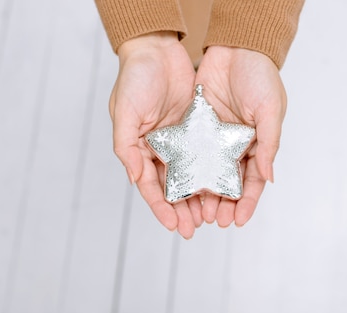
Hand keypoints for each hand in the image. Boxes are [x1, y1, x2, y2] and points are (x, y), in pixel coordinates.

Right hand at [110, 32, 201, 238]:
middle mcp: (159, 149)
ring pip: (190, 175)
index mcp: (139, 149)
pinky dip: (211, 172)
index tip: (172, 225)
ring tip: (210, 217)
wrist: (157, 48)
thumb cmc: (134, 79)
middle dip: (181, 210)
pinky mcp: (195, 128)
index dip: (160, 208)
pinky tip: (221, 187)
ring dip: (198, 197)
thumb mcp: (124, 112)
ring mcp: (178, 140)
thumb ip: (126, 147)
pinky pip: (206, 155)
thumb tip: (135, 178)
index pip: (150, 186)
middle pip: (171, 187)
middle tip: (193, 230)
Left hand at [194, 46, 286, 226]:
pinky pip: (189, 154)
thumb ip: (268, 144)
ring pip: (206, 174)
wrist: (235, 47)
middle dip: (222, 205)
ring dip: (203, 195)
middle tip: (214, 222)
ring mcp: (213, 139)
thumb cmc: (260, 77)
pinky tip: (179, 188)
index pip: (251, 181)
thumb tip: (269, 178)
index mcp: (256, 145)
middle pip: (227, 183)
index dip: (246, 202)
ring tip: (197, 214)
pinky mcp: (195, 128)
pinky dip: (186, 172)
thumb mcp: (269, 110)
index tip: (239, 221)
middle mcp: (233, 146)